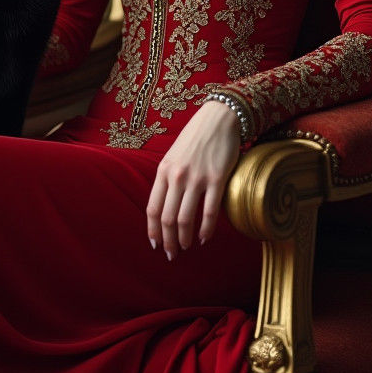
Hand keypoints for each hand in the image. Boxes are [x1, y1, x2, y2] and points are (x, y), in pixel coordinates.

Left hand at [146, 100, 241, 259]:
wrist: (218, 118)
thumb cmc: (196, 138)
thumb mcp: (174, 155)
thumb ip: (168, 178)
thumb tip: (164, 204)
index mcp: (163, 171)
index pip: (152, 208)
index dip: (153, 230)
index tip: (155, 244)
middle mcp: (177, 176)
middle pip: (167, 218)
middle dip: (168, 241)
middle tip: (172, 253)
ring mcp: (197, 178)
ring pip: (185, 218)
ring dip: (185, 238)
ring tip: (188, 247)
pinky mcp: (217, 179)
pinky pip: (209, 212)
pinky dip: (206, 230)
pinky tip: (205, 238)